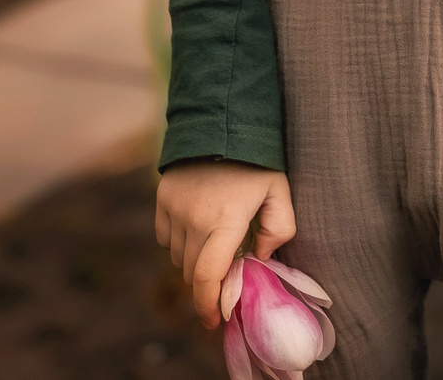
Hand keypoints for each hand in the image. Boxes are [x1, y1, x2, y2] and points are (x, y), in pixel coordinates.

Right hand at [155, 159, 295, 329]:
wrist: (222, 121)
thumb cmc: (258, 160)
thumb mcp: (280, 192)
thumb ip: (278, 230)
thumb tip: (259, 258)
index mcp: (225, 221)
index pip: (208, 277)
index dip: (209, 305)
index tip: (214, 321)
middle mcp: (194, 219)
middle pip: (193, 272)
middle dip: (207, 286)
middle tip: (222, 285)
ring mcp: (174, 209)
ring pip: (178, 257)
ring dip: (194, 262)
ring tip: (215, 246)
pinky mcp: (162, 199)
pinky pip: (164, 237)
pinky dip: (178, 242)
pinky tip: (197, 230)